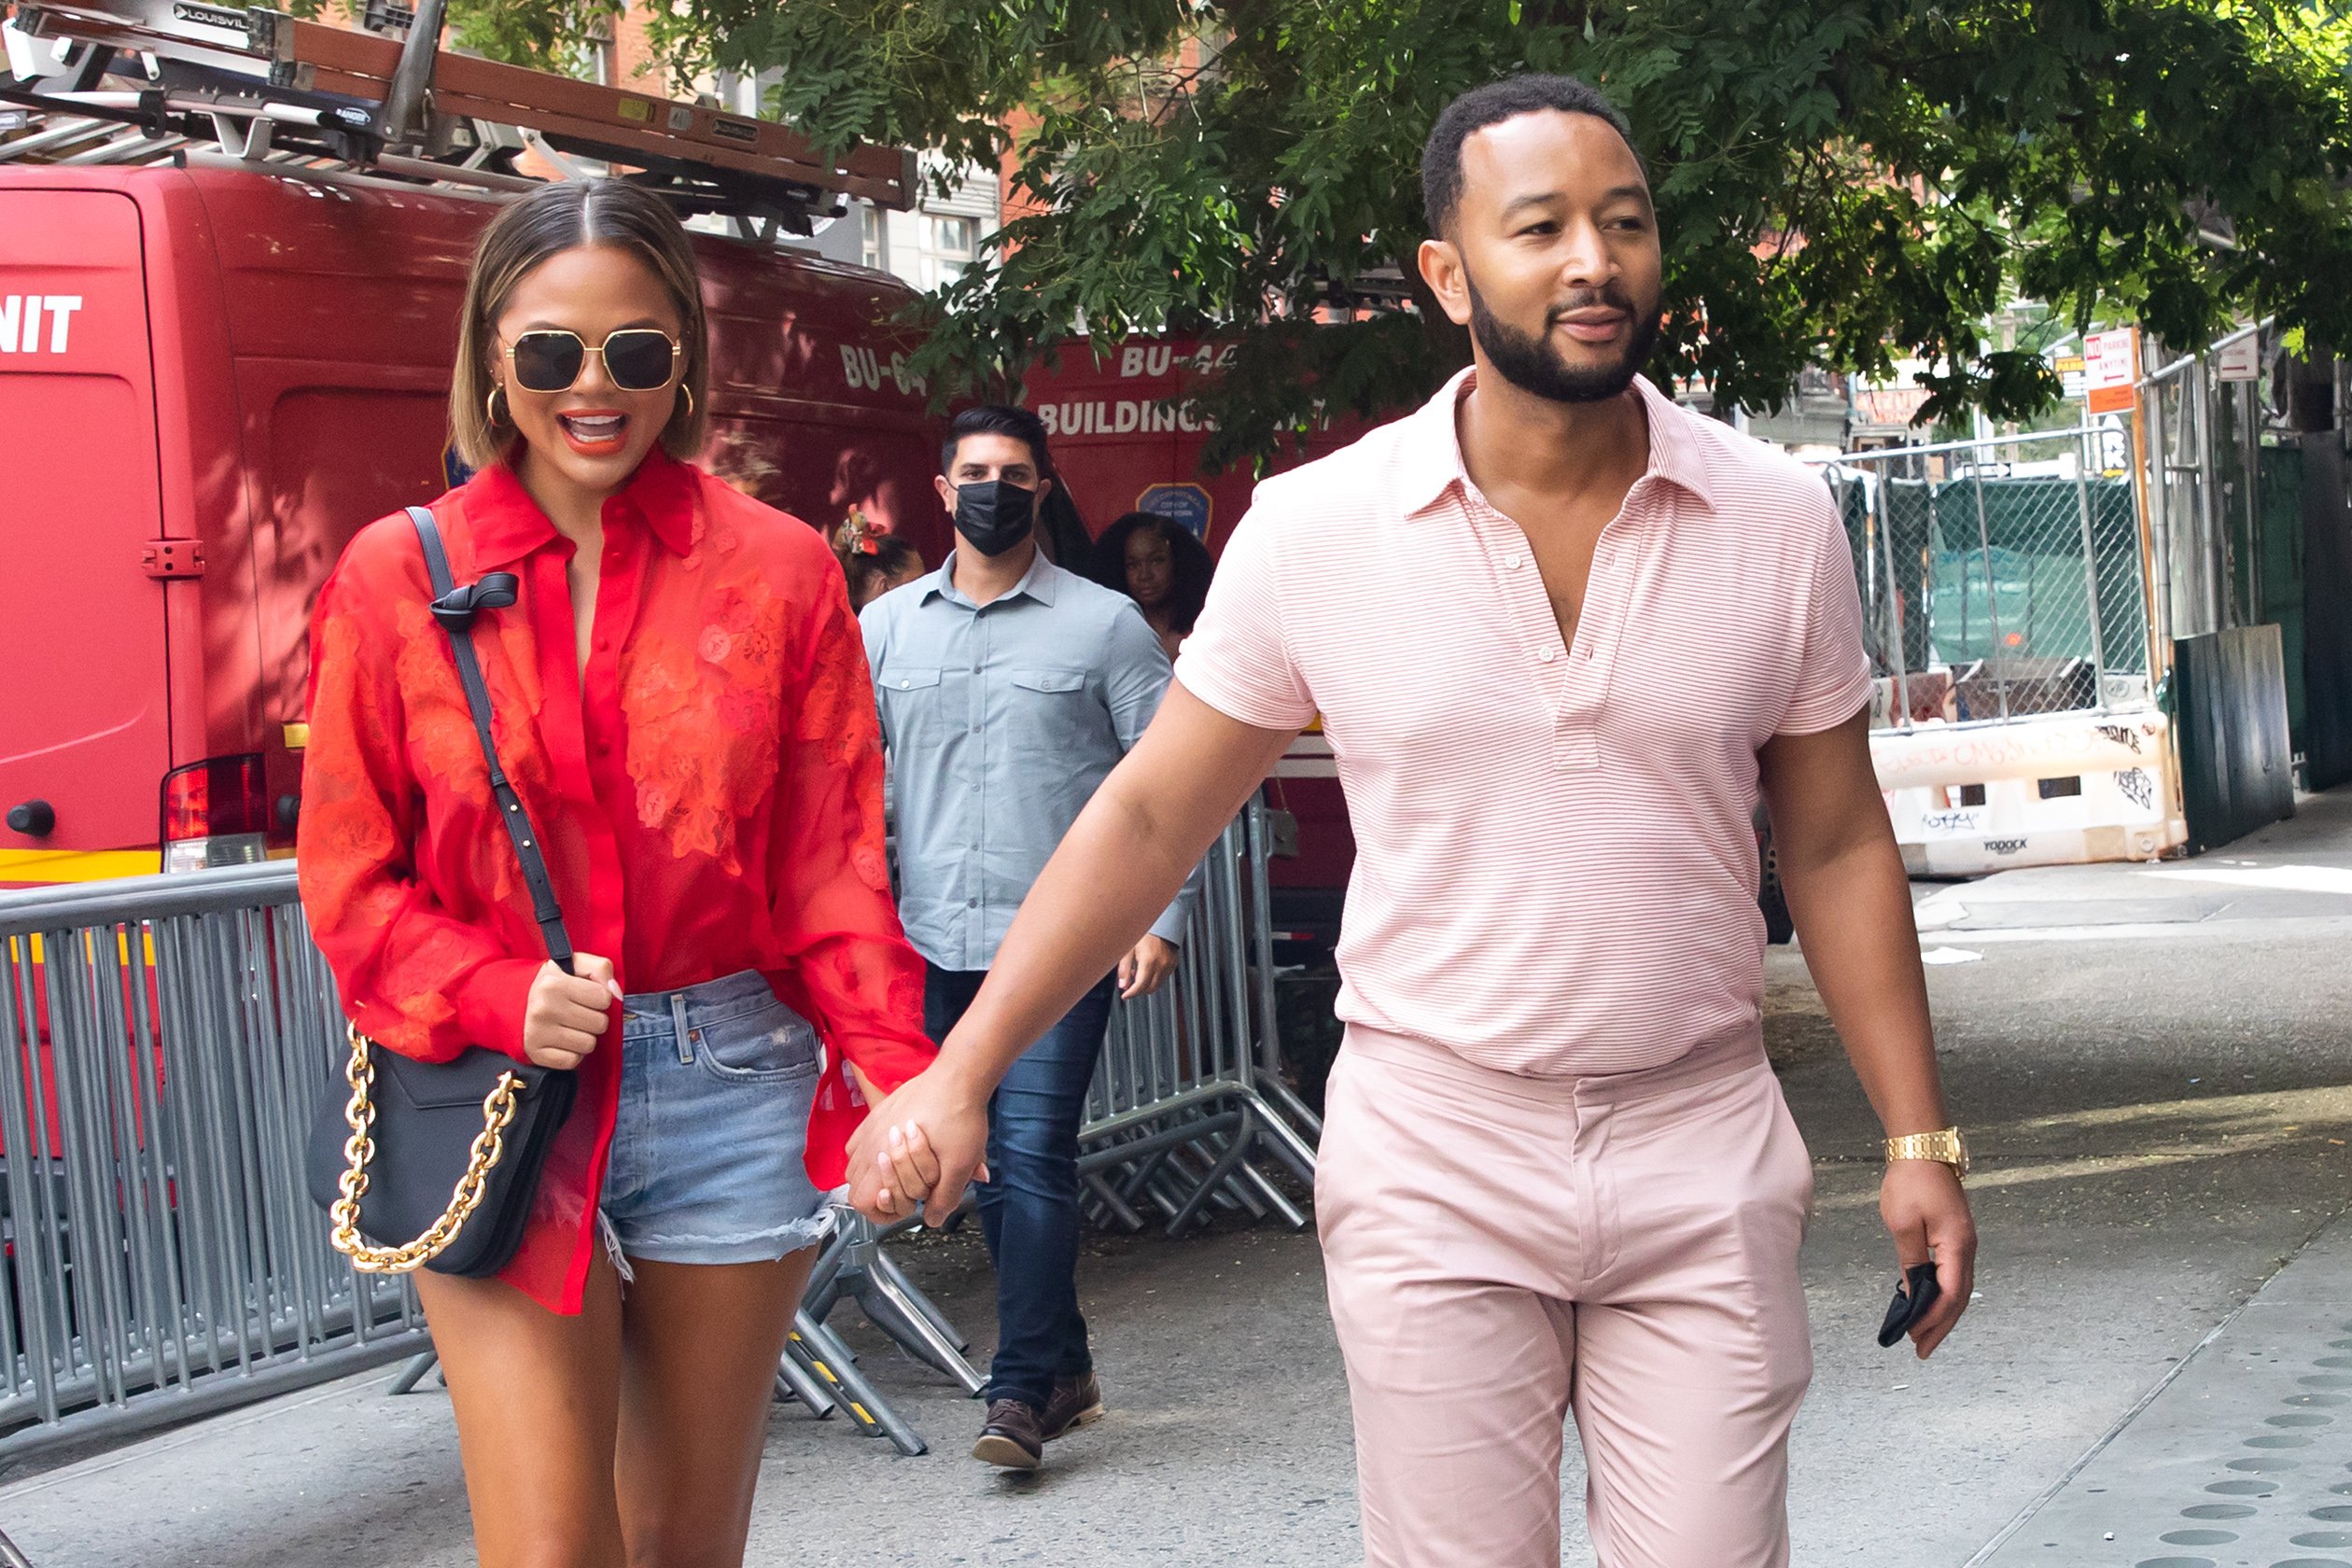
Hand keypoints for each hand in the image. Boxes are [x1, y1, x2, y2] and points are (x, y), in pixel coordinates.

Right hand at [521, 953, 619, 1069]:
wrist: (509, 1003)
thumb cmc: (550, 984)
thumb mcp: (573, 964)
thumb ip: (600, 968)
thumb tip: (617, 993)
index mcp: (554, 983)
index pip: (604, 998)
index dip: (599, 998)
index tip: (586, 996)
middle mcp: (544, 1008)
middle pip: (600, 1024)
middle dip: (593, 1018)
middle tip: (577, 1012)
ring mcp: (538, 1033)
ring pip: (589, 1045)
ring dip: (584, 1037)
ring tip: (569, 1026)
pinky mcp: (535, 1053)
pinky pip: (573, 1061)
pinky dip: (572, 1054)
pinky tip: (562, 1041)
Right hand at [845, 1065, 990, 1225]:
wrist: (958, 1077)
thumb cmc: (958, 1115)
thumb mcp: (959, 1165)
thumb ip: (945, 1198)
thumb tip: (933, 1219)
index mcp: (885, 1158)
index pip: (861, 1201)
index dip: (882, 1212)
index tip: (903, 1208)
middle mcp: (870, 1142)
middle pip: (854, 1186)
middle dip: (879, 1195)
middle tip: (905, 1193)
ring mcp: (870, 1126)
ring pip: (854, 1164)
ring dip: (872, 1175)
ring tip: (898, 1174)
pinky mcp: (878, 1112)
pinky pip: (858, 1141)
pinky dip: (868, 1153)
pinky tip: (888, 1152)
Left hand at [1117, 935, 1177, 998]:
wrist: (1159, 922)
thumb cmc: (1142, 933)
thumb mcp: (1128, 949)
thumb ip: (1124, 969)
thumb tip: (1122, 986)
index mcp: (1148, 961)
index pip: (1140, 986)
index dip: (1131, 993)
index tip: (1125, 996)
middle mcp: (1161, 964)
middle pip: (1150, 989)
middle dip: (1138, 989)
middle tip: (1130, 980)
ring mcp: (1169, 964)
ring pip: (1157, 985)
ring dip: (1147, 984)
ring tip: (1138, 971)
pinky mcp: (1173, 963)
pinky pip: (1163, 978)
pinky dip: (1154, 978)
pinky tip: (1148, 967)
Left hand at [1880, 1159, 1976, 1358]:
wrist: (1922, 1148)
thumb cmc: (1910, 1182)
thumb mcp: (1903, 1224)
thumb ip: (1911, 1261)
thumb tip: (1913, 1293)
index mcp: (1957, 1246)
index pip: (1950, 1295)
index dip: (1933, 1320)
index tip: (1914, 1337)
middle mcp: (1967, 1247)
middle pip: (1959, 1298)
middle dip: (1941, 1325)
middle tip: (1920, 1348)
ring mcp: (1964, 1242)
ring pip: (1958, 1288)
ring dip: (1942, 1312)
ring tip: (1922, 1333)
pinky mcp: (1956, 1237)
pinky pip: (1953, 1274)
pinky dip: (1941, 1293)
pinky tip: (1926, 1302)